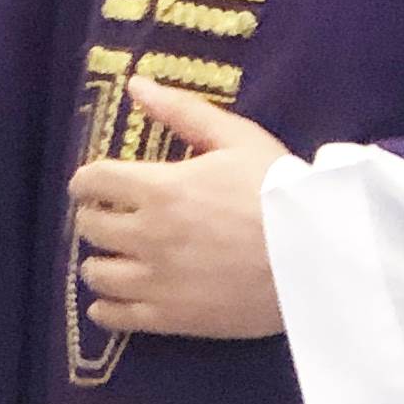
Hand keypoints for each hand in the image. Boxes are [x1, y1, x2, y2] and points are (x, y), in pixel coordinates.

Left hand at [66, 74, 290, 341]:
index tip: (93, 185)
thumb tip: (136, 85)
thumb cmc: (278, 191)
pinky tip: (113, 300)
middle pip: (89, 227)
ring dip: (99, 261)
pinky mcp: (172, 319)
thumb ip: (182, 111)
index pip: (93, 181)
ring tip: (116, 257)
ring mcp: (157, 281)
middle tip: (110, 218)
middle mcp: (147, 235)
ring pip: (96, 274)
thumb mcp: (235, 137)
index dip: (86, 181)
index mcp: (159, 188)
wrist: (317, 258)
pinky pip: (117, 318)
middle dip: (93, 217)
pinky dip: (106, 308)